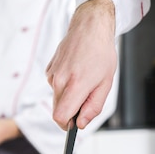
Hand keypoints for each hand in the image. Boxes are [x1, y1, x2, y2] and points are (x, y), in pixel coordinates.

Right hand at [46, 0, 116, 129]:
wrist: (89, 27)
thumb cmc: (101, 53)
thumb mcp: (105, 83)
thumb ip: (93, 107)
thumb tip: (80, 124)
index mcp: (75, 85)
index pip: (60, 117)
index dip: (67, 125)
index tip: (75, 124)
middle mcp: (59, 81)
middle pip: (58, 110)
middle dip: (71, 111)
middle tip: (87, 97)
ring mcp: (52, 75)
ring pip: (57, 98)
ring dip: (69, 96)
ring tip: (83, 79)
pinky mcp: (49, 70)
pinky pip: (56, 86)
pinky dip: (65, 85)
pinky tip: (75, 71)